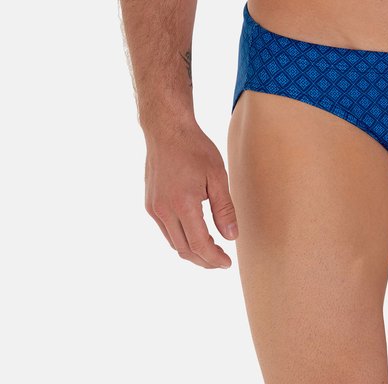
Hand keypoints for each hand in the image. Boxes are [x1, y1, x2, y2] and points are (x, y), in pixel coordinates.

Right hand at [144, 121, 238, 267]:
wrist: (167, 130)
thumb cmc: (195, 148)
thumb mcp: (217, 176)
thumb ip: (224, 209)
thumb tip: (231, 237)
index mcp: (183, 204)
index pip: (199, 245)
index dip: (214, 258)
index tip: (227, 263)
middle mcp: (164, 210)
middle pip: (184, 249)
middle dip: (204, 260)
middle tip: (220, 261)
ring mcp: (154, 208)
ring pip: (173, 242)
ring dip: (191, 251)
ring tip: (210, 250)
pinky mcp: (150, 204)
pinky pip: (166, 230)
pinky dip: (180, 238)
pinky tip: (193, 233)